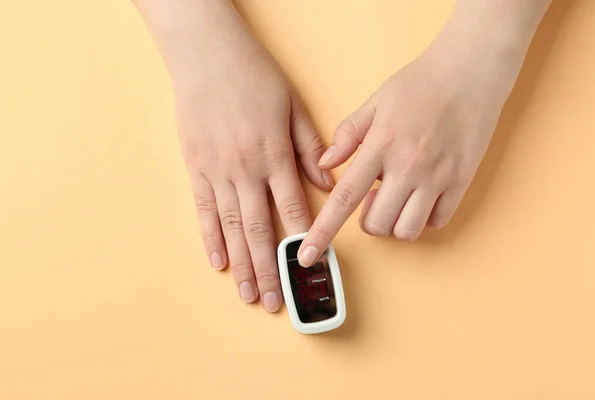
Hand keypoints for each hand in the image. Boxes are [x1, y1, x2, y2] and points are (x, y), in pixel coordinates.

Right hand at [136, 0, 331, 310]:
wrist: (207, 54)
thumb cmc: (254, 77)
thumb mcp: (292, 106)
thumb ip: (309, 147)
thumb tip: (326, 181)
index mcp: (274, 155)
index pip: (292, 209)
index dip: (302, 242)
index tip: (309, 270)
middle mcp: (246, 169)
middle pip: (259, 230)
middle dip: (270, 269)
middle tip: (276, 301)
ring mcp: (217, 171)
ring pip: (231, 228)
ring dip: (242, 264)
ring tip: (249, 294)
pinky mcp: (195, 167)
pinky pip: (203, 210)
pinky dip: (210, 239)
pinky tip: (219, 263)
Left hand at [297, 0, 551, 265]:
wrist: (472, 70)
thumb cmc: (420, 83)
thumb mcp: (376, 101)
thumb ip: (348, 135)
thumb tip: (325, 165)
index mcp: (380, 145)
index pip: (344, 198)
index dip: (323, 230)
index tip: (308, 254)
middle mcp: (408, 166)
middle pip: (376, 224)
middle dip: (368, 220)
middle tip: (374, 196)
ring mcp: (437, 176)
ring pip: (407, 230)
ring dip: (396, 222)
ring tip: (399, 197)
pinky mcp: (462, 181)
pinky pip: (438, 221)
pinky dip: (425, 217)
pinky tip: (423, 195)